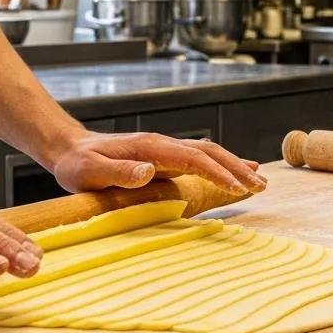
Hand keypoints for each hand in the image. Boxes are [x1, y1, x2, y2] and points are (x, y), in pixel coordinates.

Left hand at [51, 131, 267, 195]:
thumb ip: (119, 172)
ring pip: (209, 154)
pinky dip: (222, 166)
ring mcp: (166, 150)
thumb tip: (150, 171)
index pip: (194, 158)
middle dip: (237, 168)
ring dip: (235, 166)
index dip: (218, 173)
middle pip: (210, 152)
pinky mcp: (166, 158)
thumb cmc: (78, 164)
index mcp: (151, 147)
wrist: (70, 150)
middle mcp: (164, 145)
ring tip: (259, 182)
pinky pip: (201, 160)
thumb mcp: (90, 171)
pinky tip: (236, 173)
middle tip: (261, 186)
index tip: (238, 187)